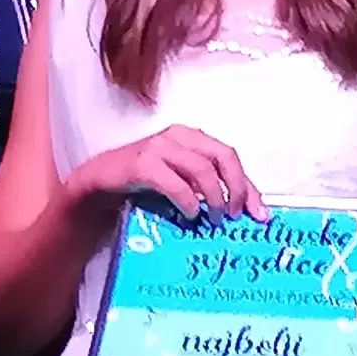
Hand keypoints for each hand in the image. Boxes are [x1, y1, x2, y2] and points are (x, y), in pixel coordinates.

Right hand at [66, 125, 267, 225]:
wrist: (97, 185)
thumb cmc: (140, 186)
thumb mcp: (178, 182)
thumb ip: (203, 188)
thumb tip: (237, 210)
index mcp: (190, 138)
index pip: (229, 157)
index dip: (248, 186)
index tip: (259, 214)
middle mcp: (177, 136)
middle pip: (223, 156)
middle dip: (237, 188)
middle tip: (235, 215)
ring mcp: (159, 148)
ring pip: (202, 168)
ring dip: (214, 197)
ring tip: (214, 219)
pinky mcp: (141, 164)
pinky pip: (175, 183)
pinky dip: (188, 201)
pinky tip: (190, 215)